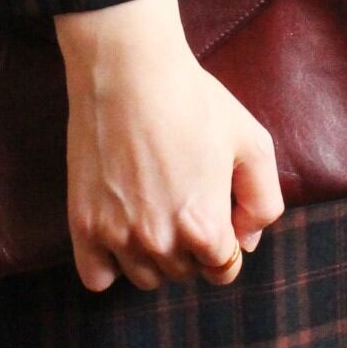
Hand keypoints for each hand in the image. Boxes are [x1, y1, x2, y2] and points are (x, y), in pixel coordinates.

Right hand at [53, 0, 284, 292]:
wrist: (128, 69)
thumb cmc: (195, 101)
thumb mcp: (253, 143)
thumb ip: (263, 202)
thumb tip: (245, 242)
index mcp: (205, 227)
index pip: (223, 268)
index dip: (224, 243)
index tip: (214, 214)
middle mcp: (160, 241)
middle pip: (183, 272)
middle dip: (190, 246)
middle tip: (181, 199)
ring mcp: (117, 235)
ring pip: (144, 277)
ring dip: (153, 256)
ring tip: (152, 210)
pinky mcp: (83, 223)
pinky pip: (97, 278)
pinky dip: (108, 265)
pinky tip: (118, 232)